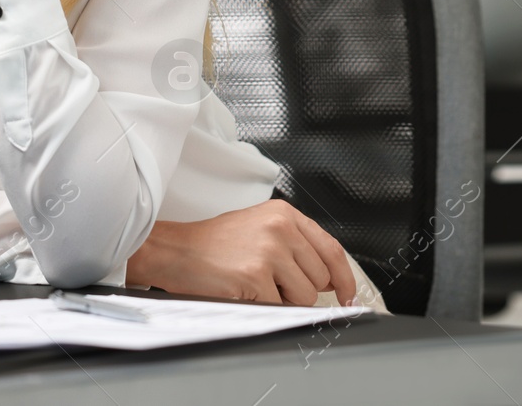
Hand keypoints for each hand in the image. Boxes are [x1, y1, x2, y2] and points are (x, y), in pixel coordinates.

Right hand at [124, 200, 356, 305]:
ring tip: (254, 282)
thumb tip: (331, 278)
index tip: (347, 295)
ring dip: (282, 299)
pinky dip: (264, 307)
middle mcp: (280, 228)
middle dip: (300, 289)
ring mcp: (269, 251)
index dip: (344, 278)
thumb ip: (296, 245)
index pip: (332, 249)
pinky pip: (280, 307)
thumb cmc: (213, 244)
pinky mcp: (256, 275)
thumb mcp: (259, 228)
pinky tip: (244, 290)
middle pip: (320, 277)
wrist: (174, 250)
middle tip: (269, 281)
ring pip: (304, 296)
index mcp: (284, 214)